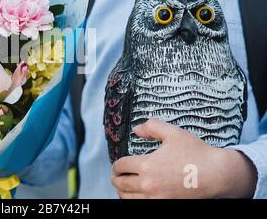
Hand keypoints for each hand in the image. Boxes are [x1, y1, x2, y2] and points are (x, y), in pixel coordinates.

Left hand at [111, 119, 256, 198]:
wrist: (217, 175)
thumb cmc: (196, 153)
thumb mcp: (173, 133)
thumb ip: (152, 127)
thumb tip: (136, 129)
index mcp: (146, 164)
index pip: (120, 166)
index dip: (116, 165)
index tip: (117, 166)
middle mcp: (148, 184)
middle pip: (121, 184)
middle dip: (116, 179)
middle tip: (116, 177)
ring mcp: (156, 199)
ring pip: (128, 199)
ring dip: (123, 193)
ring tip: (123, 189)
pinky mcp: (165, 206)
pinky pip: (140, 206)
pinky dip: (134, 201)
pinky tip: (137, 197)